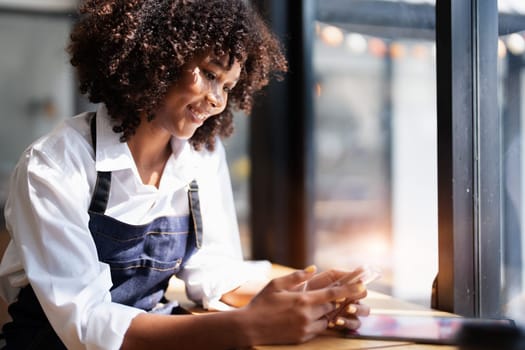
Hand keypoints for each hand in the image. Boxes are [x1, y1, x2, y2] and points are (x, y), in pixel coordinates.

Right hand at [240, 268, 366, 344]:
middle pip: (332, 307)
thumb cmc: (261, 303)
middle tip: (332, 295)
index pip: (333, 294)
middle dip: (333, 301)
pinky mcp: (302, 338)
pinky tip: (309, 317)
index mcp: (303, 299)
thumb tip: (313, 268)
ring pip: (326, 319)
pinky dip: (318, 322)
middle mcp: (307, 315)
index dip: (349, 289)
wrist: (249, 328)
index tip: (362, 286)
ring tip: (315, 306)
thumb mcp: (276, 285)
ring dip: (326, 312)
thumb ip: (296, 276)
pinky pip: (318, 329)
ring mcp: (305, 328)